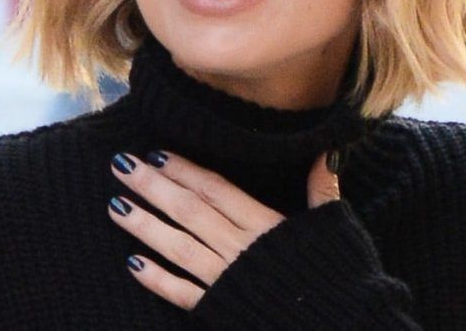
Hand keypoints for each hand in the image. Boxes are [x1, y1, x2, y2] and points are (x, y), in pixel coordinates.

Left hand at [107, 150, 340, 309]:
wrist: (350, 326)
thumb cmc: (345, 275)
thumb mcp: (336, 226)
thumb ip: (323, 189)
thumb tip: (325, 153)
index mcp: (267, 224)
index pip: (216, 189)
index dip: (184, 170)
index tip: (155, 153)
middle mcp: (241, 248)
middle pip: (189, 211)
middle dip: (153, 187)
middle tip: (121, 166)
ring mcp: (229, 281)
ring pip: (178, 247)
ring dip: (145, 226)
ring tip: (116, 206)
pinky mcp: (222, 312)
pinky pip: (183, 294)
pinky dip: (157, 279)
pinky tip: (132, 264)